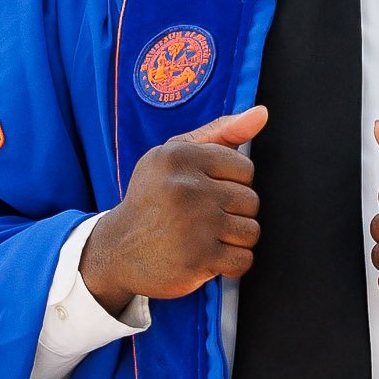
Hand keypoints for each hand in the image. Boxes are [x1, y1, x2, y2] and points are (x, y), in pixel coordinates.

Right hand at [80, 105, 265, 315]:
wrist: (118, 249)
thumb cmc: (155, 197)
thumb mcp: (176, 154)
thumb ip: (221, 132)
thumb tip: (261, 113)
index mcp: (180, 157)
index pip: (245, 169)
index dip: (232, 184)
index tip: (207, 192)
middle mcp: (186, 188)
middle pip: (251, 201)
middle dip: (233, 213)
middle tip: (202, 218)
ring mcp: (194, 225)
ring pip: (252, 231)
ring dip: (234, 240)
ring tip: (205, 237)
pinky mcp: (198, 259)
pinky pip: (244, 261)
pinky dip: (231, 264)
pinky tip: (207, 257)